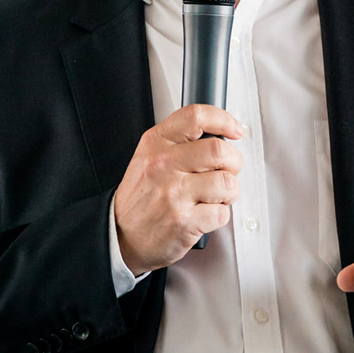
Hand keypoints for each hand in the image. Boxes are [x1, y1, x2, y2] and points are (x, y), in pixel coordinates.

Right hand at [113, 104, 243, 274]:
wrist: (119, 236)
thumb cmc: (142, 197)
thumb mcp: (148, 157)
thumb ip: (179, 141)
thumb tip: (222, 132)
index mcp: (155, 144)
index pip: (195, 116)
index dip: (223, 119)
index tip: (235, 130)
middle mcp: (163, 165)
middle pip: (219, 149)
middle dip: (233, 162)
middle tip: (227, 171)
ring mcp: (173, 194)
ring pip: (227, 182)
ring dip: (230, 191)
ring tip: (215, 196)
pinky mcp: (183, 221)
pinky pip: (222, 213)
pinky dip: (220, 215)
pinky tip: (205, 214)